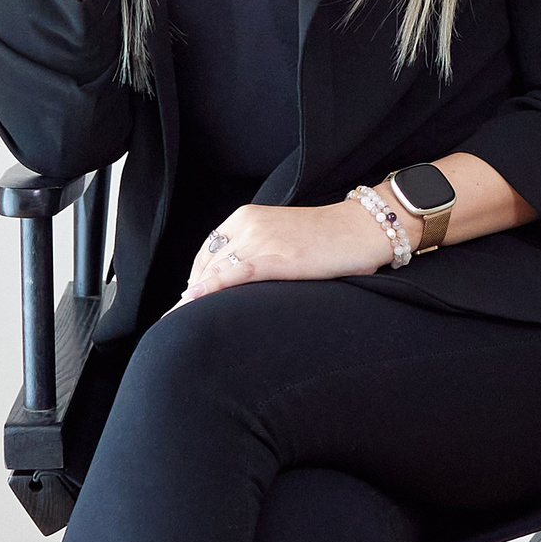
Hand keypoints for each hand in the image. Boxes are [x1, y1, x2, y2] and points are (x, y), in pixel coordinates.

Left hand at [179, 200, 400, 303]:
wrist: (361, 229)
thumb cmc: (328, 237)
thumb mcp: (282, 235)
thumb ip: (257, 248)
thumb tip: (235, 278)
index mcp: (246, 217)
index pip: (208, 251)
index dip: (198, 277)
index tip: (192, 300)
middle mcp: (248, 225)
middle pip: (207, 263)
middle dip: (194, 292)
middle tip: (182, 320)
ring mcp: (261, 240)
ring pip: (215, 272)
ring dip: (195, 299)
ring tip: (179, 324)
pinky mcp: (276, 258)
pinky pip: (233, 275)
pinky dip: (210, 289)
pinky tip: (192, 303)